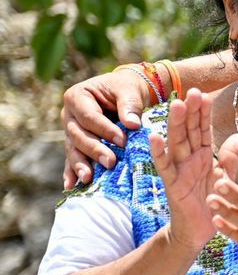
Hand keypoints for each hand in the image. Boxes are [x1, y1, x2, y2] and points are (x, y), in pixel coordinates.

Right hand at [61, 69, 153, 187]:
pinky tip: (71, 186)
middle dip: (94, 150)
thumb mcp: (129, 91)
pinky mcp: (75, 144)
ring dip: (80, 165)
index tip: (122, 141)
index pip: (89, 116)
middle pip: (78, 135)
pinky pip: (72, 158)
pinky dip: (72, 172)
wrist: (124, 92)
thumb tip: (132, 124)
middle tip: (111, 162)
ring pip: (73, 149)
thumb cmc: (126, 88)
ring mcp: (70, 130)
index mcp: (77, 96)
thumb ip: (130, 105)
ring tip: (88, 178)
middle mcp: (69, 115)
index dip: (104, 129)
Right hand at [149, 90, 217, 252]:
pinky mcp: (172, 184)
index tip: (205, 93)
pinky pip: (164, 166)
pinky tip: (153, 136)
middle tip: (193, 90)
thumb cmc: (212, 201)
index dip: (203, 113)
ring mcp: (179, 170)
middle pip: (188, 131)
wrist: (200, 230)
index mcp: (203, 155)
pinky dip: (158, 152)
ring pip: (176, 143)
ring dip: (175, 124)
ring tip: (175, 105)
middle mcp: (189, 159)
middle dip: (190, 111)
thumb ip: (231, 159)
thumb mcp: (225, 178)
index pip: (203, 130)